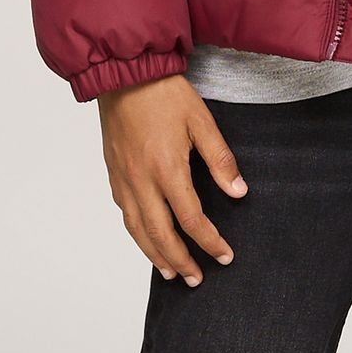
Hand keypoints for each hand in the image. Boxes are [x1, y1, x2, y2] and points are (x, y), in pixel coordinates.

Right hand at [96, 73, 247, 285]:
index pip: (191, 220)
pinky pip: (124, 212)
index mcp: (167, 169)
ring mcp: (123, 178)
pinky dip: (136, 233)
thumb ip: (221, 160)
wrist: (124, 73)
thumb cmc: (164, 93)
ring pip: (136, 229)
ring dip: (154, 255)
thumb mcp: (202, 121)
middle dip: (180, 261)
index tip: (224, 255)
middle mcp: (141, 180)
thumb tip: (239, 192)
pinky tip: (146, 238)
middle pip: (160, 234)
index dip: (209, 242)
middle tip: (195, 279)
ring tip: (169, 273)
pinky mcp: (113, 172)